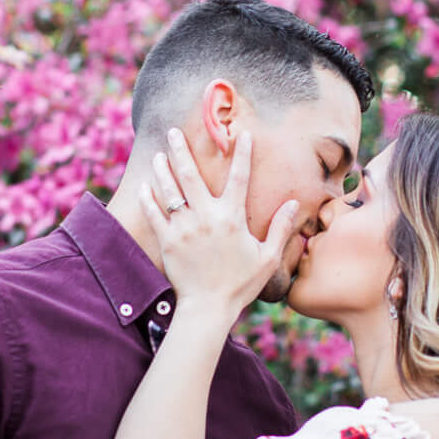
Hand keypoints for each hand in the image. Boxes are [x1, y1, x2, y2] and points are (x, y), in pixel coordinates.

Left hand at [140, 127, 299, 314]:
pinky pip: (153, 213)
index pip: (239, 177)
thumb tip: (294, 203)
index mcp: (232, 217)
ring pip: (170, 189)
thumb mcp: (267, 257)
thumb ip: (280, 228)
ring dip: (163, 169)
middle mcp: (206, 216)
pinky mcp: (167, 241)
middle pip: (191, 174)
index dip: (242, 153)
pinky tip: (145, 184)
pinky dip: (148, 197)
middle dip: (182, 149)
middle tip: (174, 131)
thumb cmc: (241, 283)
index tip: (241, 133)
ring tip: (159, 154)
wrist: (208, 308)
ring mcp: (184, 227)